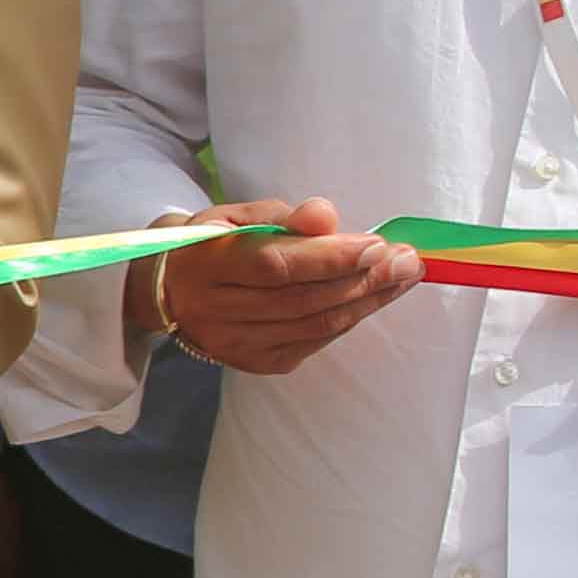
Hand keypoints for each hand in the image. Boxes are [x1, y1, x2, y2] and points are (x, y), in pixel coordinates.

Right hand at [142, 197, 420, 377]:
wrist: (168, 290)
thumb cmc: (213, 242)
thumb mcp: (237, 214)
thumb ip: (282, 217)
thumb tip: (327, 217)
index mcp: (205, 264)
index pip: (276, 266)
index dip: (331, 258)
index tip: (379, 244)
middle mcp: (216, 312)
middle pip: (303, 300)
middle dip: (364, 279)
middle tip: (409, 260)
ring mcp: (236, 344)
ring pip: (315, 325)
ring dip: (367, 301)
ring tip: (404, 277)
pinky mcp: (255, 363)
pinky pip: (314, 342)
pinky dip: (348, 319)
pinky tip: (372, 298)